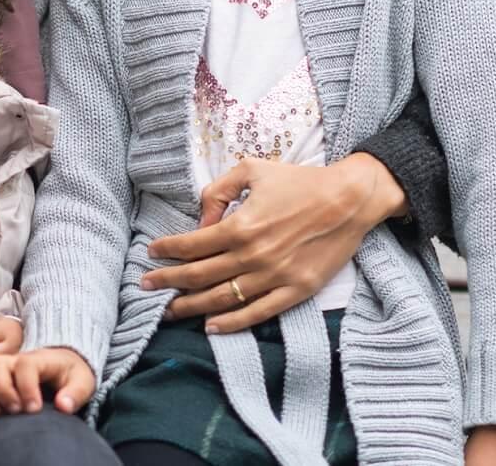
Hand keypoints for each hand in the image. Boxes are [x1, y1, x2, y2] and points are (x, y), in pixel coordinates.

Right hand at [0, 348, 95, 425]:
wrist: (60, 365)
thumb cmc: (70, 374)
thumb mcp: (82, 380)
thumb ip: (75, 392)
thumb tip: (63, 406)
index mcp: (38, 358)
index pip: (26, 364)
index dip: (26, 386)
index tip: (34, 408)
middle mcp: (13, 360)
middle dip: (1, 389)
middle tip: (13, 411)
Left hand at [142, 154, 405, 333]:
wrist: (349, 200)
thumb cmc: (299, 181)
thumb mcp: (252, 170)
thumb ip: (218, 192)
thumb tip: (201, 223)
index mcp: (241, 225)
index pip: (192, 246)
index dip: (167, 252)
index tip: (151, 254)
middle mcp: (253, 255)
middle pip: (200, 276)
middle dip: (168, 282)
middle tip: (146, 286)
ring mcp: (275, 277)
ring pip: (223, 299)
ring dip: (191, 307)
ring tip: (169, 311)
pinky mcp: (296, 291)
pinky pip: (257, 314)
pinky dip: (231, 323)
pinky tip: (211, 326)